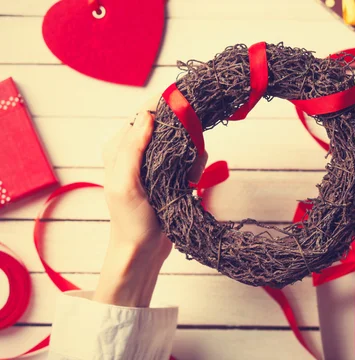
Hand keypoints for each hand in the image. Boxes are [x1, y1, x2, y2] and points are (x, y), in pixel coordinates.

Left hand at [95, 97, 206, 306]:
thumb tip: (148, 115)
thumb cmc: (130, 221)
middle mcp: (137, 150)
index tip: (188, 109)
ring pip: (184, 142)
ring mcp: (156, 163)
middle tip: (188, 162)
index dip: (167, 107)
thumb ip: (132, 148)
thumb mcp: (125, 184)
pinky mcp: (170, 175)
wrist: (142, 252)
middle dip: (184, 138)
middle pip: (170, 125)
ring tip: (190, 179)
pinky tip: (192, 185)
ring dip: (192, 158)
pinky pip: (190, 160)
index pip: (145, 113)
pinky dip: (196, 170)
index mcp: (120, 147)